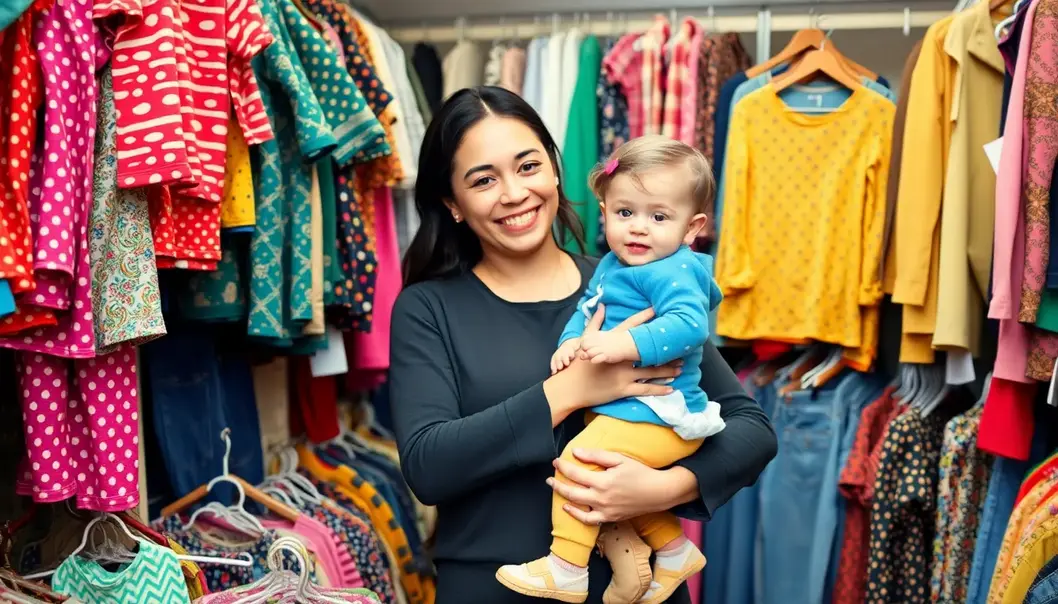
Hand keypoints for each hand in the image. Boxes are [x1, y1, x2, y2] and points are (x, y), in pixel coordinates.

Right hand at [543, 304, 673, 421]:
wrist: (569, 387)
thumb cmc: (576, 364)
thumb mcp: (583, 340)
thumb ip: (595, 323)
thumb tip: (601, 306)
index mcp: (611, 344)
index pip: (631, 327)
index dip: (645, 318)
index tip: (659, 310)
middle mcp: (620, 358)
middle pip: (648, 351)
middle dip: (666, 349)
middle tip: (682, 346)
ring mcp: (623, 374)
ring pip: (651, 371)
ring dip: (667, 369)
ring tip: (681, 367)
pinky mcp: (623, 389)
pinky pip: (645, 389)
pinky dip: (659, 389)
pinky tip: (671, 388)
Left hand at [545, 450, 697, 523]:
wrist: (658, 492)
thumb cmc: (640, 473)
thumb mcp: (619, 459)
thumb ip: (596, 455)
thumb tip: (576, 452)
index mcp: (602, 481)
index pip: (575, 474)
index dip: (563, 467)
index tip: (555, 462)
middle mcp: (601, 498)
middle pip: (571, 492)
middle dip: (557, 484)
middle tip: (549, 478)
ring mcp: (605, 510)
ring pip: (577, 508)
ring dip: (564, 499)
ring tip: (557, 492)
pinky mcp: (610, 518)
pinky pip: (589, 520)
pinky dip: (577, 515)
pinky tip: (570, 508)